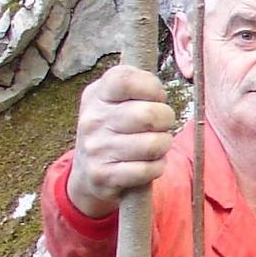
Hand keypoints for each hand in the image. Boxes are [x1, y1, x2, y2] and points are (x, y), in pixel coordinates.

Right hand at [67, 65, 176, 217]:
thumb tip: (160, 90)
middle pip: (148, 114)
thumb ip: (137, 87)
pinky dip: (157, 167)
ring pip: (152, 144)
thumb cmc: (115, 133)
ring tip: (156, 145)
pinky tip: (150, 165)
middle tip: (161, 126)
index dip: (152, 87)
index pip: (126, 79)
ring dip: (164, 146)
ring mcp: (96, 149)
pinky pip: (147, 169)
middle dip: (166, 120)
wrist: (89, 176)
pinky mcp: (103, 176)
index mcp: (97, 94)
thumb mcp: (115, 103)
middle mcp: (92, 119)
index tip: (157, 97)